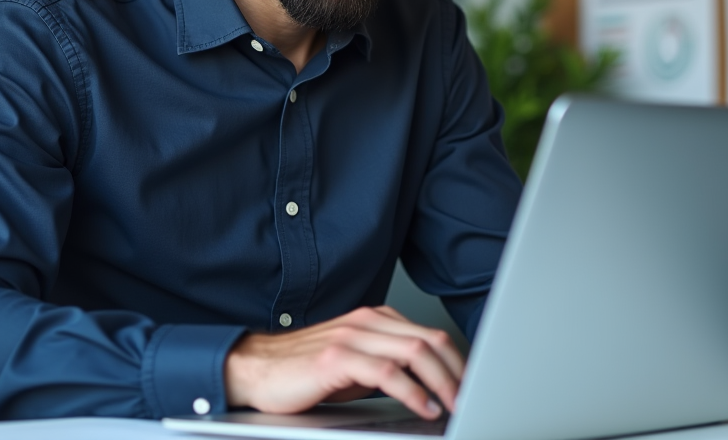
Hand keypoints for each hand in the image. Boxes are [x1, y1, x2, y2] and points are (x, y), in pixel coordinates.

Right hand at [224, 306, 463, 419]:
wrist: (254, 369)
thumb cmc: (304, 372)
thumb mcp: (355, 367)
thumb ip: (389, 367)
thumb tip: (430, 388)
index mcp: (374, 320)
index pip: (429, 336)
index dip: (457, 362)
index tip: (472, 387)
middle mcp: (366, 322)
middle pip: (430, 341)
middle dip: (458, 373)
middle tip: (471, 400)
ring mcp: (352, 337)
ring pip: (415, 353)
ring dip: (443, 383)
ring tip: (455, 406)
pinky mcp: (336, 358)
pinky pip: (387, 372)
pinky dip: (413, 393)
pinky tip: (424, 408)